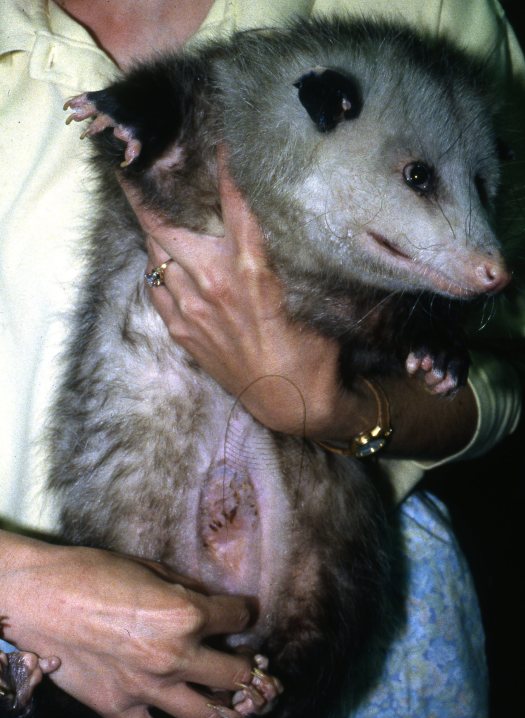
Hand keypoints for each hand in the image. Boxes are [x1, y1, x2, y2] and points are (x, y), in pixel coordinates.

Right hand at [1, 532, 255, 717]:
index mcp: (185, 614)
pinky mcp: (118, 708)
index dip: (245, 613)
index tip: (243, 614)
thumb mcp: (150, 568)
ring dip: (225, 707)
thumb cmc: (91, 571)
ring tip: (228, 700)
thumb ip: (187, 590)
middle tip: (245, 660)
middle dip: (247, 666)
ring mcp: (147, 688)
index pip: (239, 618)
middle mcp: (175, 655)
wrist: (37, 596)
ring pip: (208, 714)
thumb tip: (210, 602)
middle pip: (235, 674)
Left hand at [123, 152, 359, 438]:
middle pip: (165, 226)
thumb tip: (274, 224)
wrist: (291, 400)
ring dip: (153, 233)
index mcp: (251, 268)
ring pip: (156, 256)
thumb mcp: (309, 293)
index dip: (223, 167)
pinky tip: (164, 265)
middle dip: (146, 195)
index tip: (216, 144)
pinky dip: (158, 273)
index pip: (232, 202)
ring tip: (152, 214)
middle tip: (136, 171)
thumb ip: (286, 256)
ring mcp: (192, 310)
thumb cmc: (310, 348)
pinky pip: (158, 291)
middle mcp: (214, 283)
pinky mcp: (184, 333)